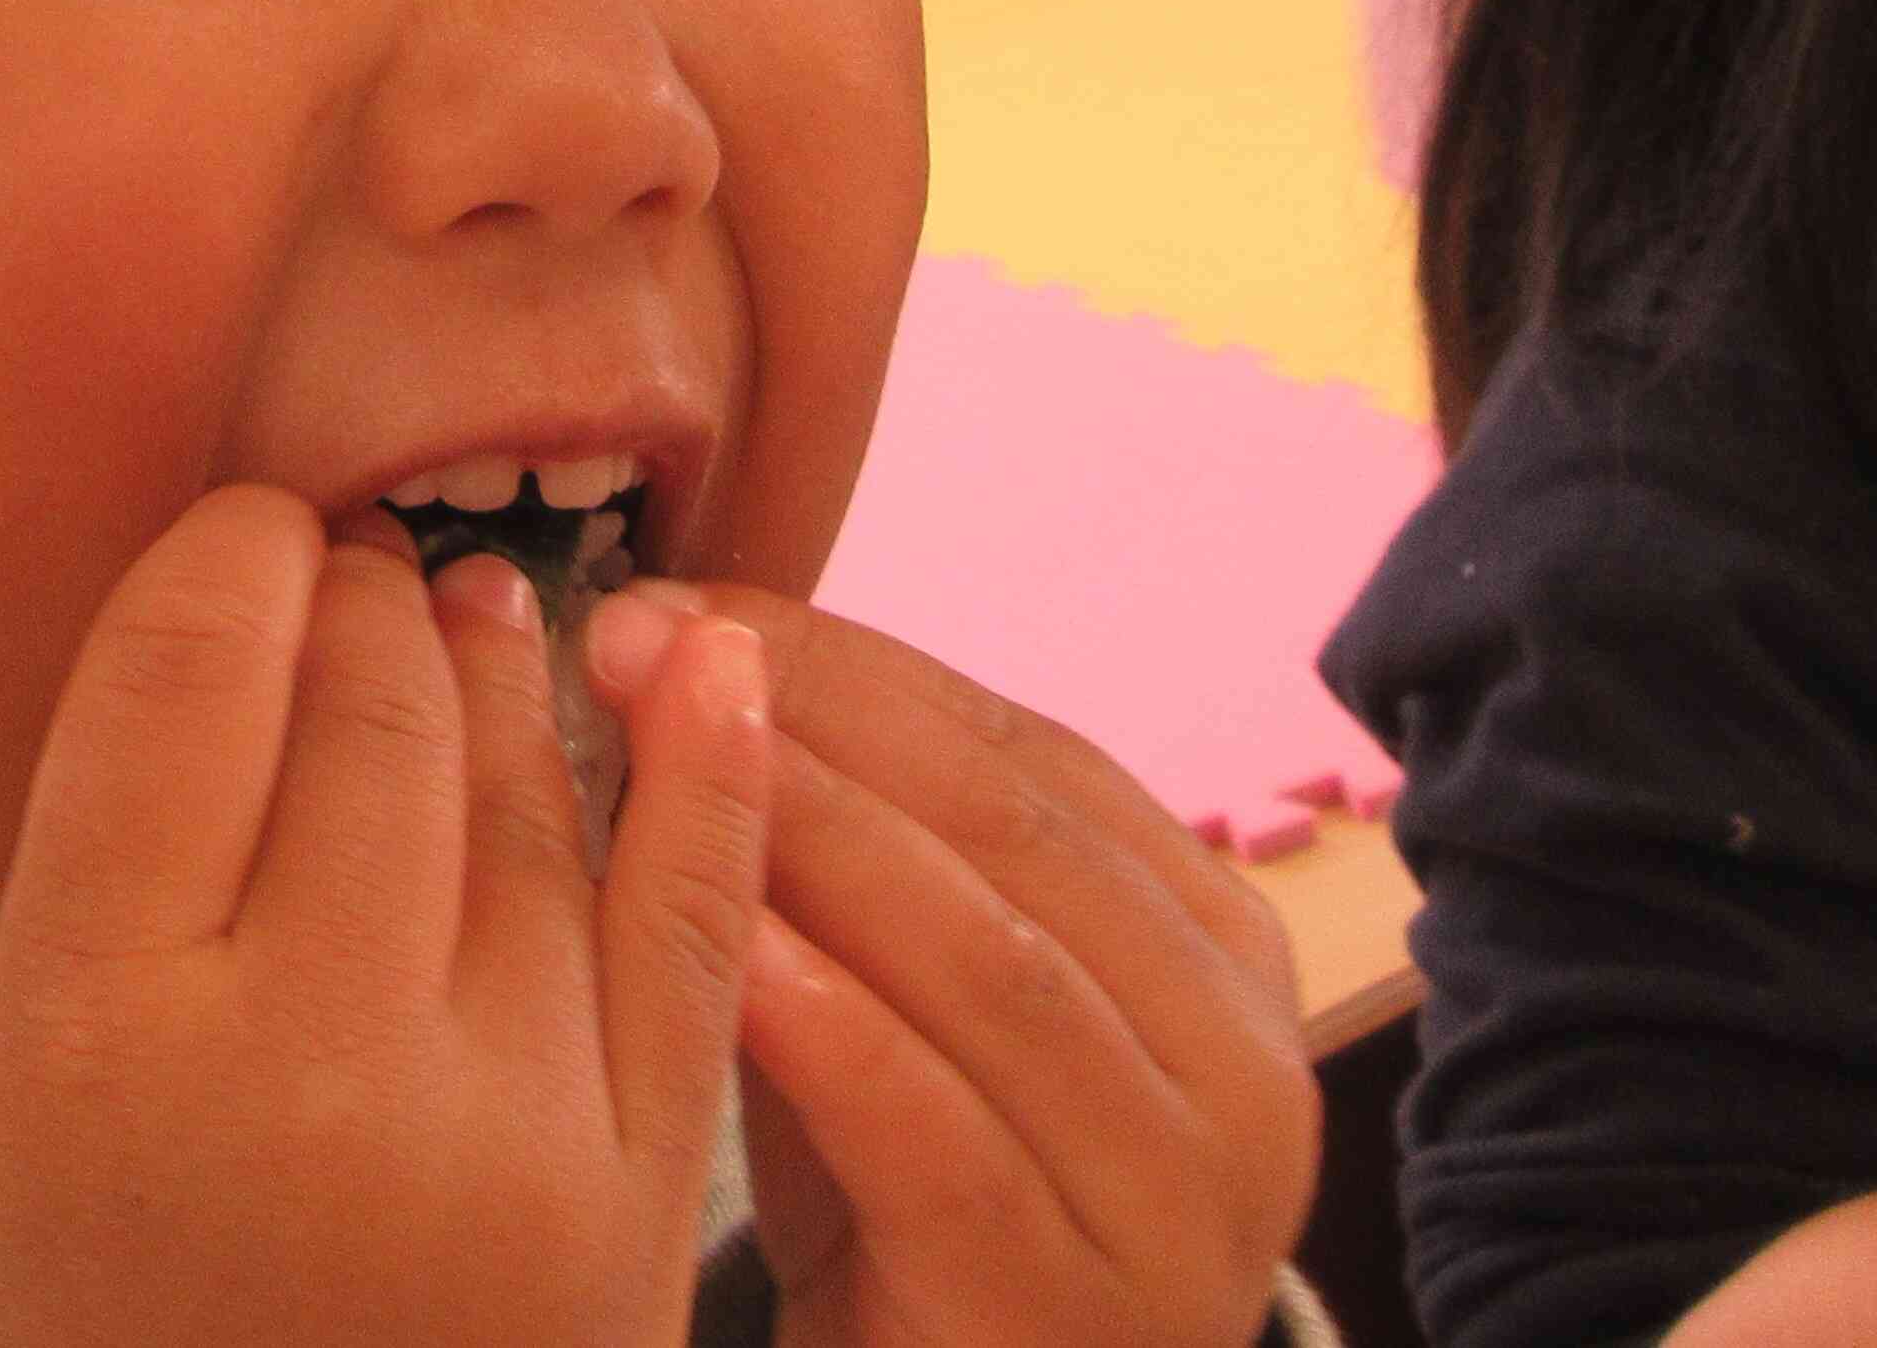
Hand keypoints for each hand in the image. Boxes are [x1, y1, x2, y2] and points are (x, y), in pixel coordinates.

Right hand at [0, 489, 779, 1347]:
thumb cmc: (102, 1308)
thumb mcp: (28, 1082)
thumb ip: (129, 853)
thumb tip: (271, 595)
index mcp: (87, 1018)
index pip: (182, 671)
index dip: (232, 560)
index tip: (248, 539)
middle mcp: (295, 1060)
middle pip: (361, 710)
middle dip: (367, 605)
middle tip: (358, 569)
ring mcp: (492, 1135)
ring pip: (521, 797)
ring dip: (505, 677)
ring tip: (476, 614)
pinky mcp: (640, 1205)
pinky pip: (684, 923)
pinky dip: (708, 772)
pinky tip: (709, 655)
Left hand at [603, 585, 1316, 1347]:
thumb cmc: (909, 1184)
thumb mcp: (900, 989)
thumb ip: (844, 837)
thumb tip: (667, 638)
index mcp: (1216, 944)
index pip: (1024, 752)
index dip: (842, 662)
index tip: (675, 599)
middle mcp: (1242, 1064)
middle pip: (1011, 838)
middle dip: (808, 723)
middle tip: (635, 646)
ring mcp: (1183, 1199)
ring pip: (992, 969)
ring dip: (810, 839)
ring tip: (656, 751)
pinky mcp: (1079, 1308)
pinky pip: (945, 1138)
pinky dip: (832, 1029)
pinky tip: (722, 953)